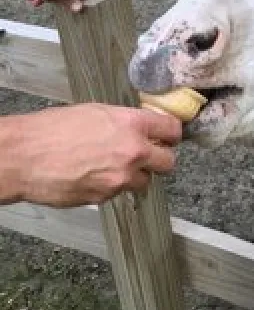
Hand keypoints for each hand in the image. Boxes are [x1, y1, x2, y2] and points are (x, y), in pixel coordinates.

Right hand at [3, 104, 181, 206]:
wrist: (24, 156)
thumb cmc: (53, 129)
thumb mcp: (96, 112)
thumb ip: (125, 122)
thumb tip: (140, 128)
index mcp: (132, 124)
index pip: (172, 129)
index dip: (172, 134)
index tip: (169, 136)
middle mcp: (133, 151)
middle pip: (169, 162)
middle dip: (160, 160)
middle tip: (148, 156)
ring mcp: (121, 178)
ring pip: (145, 181)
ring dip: (135, 176)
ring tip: (112, 166)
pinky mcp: (106, 197)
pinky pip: (119, 192)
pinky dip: (112, 187)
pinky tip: (93, 176)